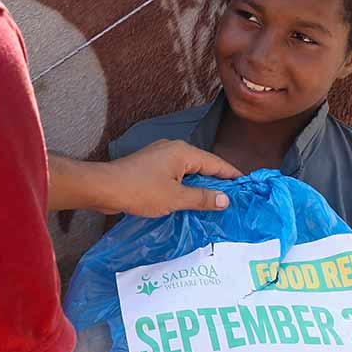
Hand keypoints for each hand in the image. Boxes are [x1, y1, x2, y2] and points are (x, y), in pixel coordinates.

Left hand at [93, 140, 243, 216]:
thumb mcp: (175, 198)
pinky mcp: (150, 167)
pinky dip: (185, 186)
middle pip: (203, 165)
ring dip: (200, 185)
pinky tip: (189, 200)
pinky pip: (175, 175)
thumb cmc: (140, 191)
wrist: (104, 188)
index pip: (215, 163)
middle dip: (218, 181)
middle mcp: (173, 149)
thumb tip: (225, 199)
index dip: (232, 175)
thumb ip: (202, 198)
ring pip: (188, 171)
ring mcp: (160, 157)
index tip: (247, 185)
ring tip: (215, 201)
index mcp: (183, 152)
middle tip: (235, 197)